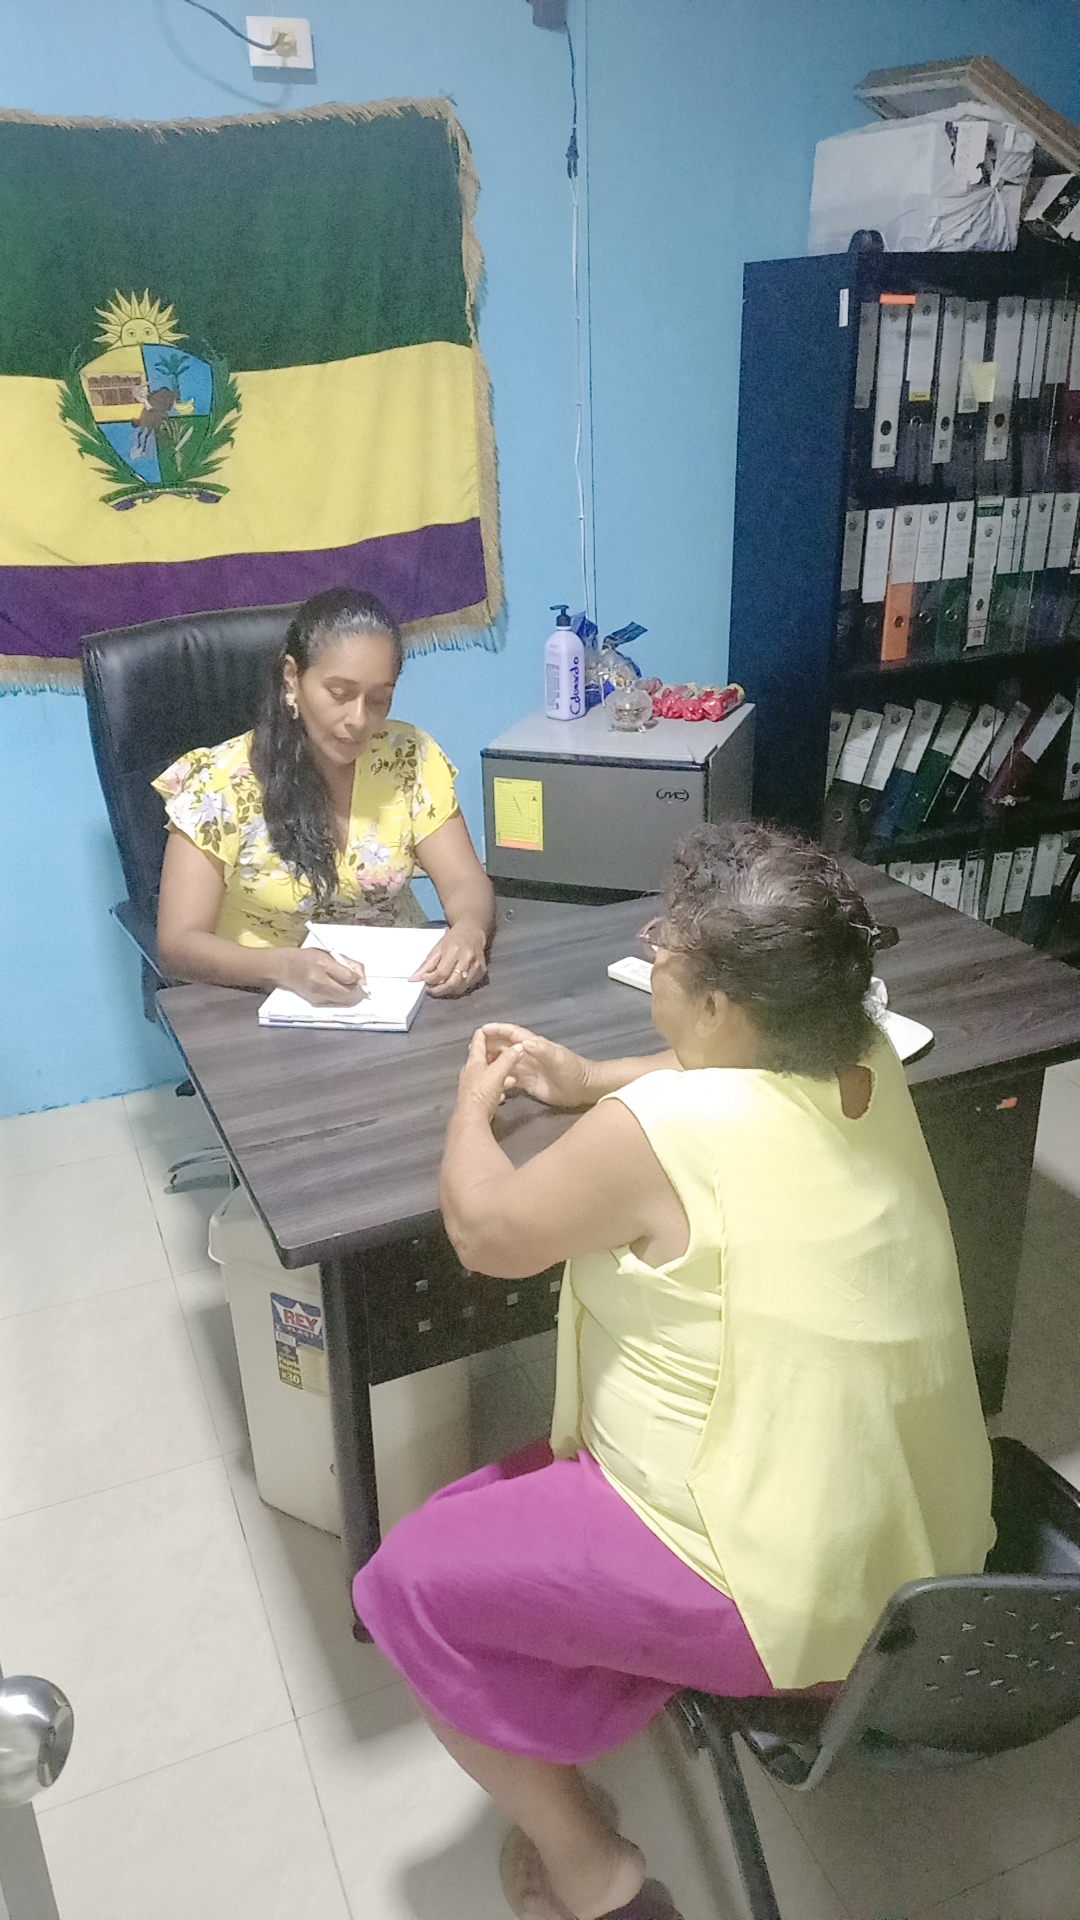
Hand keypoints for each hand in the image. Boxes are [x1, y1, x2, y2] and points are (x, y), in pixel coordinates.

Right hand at [272, 948, 367, 1005]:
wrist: (285, 970)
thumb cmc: (306, 959)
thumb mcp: (328, 954)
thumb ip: (347, 964)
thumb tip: (361, 976)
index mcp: (322, 968)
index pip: (349, 978)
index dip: (359, 977)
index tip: (359, 975)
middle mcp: (319, 985)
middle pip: (349, 995)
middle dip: (359, 990)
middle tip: (361, 984)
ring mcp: (318, 998)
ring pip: (346, 1003)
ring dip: (354, 996)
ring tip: (352, 987)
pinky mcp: (317, 1004)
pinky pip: (338, 1005)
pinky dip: (345, 999)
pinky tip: (343, 991)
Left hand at [412, 919, 488, 997]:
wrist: (472, 931)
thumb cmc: (453, 939)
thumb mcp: (437, 948)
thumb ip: (426, 965)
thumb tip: (414, 979)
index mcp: (454, 951)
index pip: (441, 972)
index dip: (431, 980)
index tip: (424, 980)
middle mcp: (467, 959)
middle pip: (452, 983)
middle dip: (439, 990)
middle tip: (430, 990)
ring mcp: (476, 966)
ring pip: (461, 988)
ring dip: (448, 991)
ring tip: (440, 987)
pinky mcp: (482, 971)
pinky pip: (468, 986)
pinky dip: (458, 988)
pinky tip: (452, 984)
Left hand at [456, 1027, 522, 1121]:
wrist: (471, 1119)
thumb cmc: (482, 1092)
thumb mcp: (498, 1073)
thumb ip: (508, 1059)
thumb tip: (519, 1046)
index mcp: (474, 1061)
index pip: (478, 1039)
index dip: (487, 1031)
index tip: (499, 1029)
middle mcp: (471, 1070)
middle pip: (482, 1055)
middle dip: (496, 1051)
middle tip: (510, 1049)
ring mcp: (472, 1084)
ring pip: (486, 1071)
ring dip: (499, 1069)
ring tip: (512, 1071)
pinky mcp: (476, 1097)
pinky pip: (488, 1086)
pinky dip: (497, 1085)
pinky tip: (505, 1091)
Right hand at [476, 1023, 594, 1108]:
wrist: (583, 1089)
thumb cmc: (572, 1070)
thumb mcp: (558, 1058)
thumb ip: (542, 1050)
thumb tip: (524, 1042)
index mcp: (534, 1045)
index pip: (512, 1034)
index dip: (498, 1030)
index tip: (481, 1029)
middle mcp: (527, 1055)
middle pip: (504, 1047)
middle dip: (489, 1044)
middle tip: (471, 1047)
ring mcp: (527, 1069)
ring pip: (504, 1062)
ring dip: (491, 1061)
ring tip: (474, 1064)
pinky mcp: (527, 1083)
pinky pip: (508, 1078)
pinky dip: (498, 1078)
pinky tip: (488, 1082)